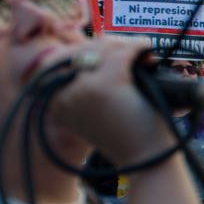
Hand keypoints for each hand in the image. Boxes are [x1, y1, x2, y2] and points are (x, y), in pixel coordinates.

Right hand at [48, 38, 177, 164]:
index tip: (106, 49)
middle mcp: (62, 97)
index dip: (82, 50)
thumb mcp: (97, 110)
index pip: (57, 61)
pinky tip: (147, 50)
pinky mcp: (106, 85)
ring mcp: (82, 90)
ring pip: (103, 49)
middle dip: (107, 45)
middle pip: (81, 51)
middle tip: (131, 51)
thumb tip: (101, 41)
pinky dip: (138, 47)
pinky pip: (122, 52)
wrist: (148, 162)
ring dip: (125, 46)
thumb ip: (88, 83)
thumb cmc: (128, 136)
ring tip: (142, 55)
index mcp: (55, 104)